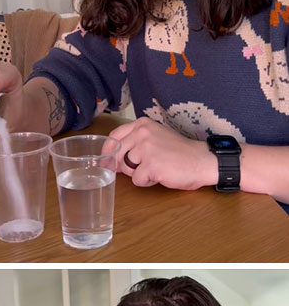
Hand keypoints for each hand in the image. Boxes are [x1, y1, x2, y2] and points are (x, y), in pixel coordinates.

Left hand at [101, 118, 216, 190]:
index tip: (106, 161)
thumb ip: (134, 143)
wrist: (200, 160)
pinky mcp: (151, 165)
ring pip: (126, 169)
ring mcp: (146, 148)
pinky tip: (160, 175)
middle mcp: (142, 133)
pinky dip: (147, 182)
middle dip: (124, 166)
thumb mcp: (154, 138)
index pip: (114, 136)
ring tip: (155, 168)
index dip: (108, 151)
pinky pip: (137, 180)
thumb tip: (110, 160)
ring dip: (138, 173)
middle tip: (143, 167)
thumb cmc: (178, 152)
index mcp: (142, 124)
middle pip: (117, 155)